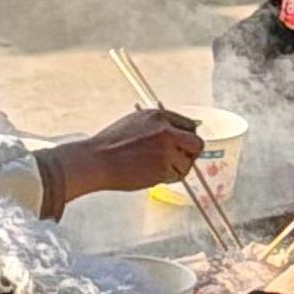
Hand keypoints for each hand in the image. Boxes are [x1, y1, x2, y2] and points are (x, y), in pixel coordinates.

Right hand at [53, 106, 201, 202]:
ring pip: (187, 163)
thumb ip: (159, 125)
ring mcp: (166, 151)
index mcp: (159, 116)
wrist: (97, 160)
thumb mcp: (136, 122)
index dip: (186, 135)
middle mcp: (166, 131)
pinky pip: (176, 176)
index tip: (183, 143)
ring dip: (178, 168)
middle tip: (182, 157)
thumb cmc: (112, 143)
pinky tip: (152, 174)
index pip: (188, 124)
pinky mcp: (162, 169)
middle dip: (192, 151)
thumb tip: (178, 132)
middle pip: (197, 143)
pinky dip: (168, 177)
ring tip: (159, 168)